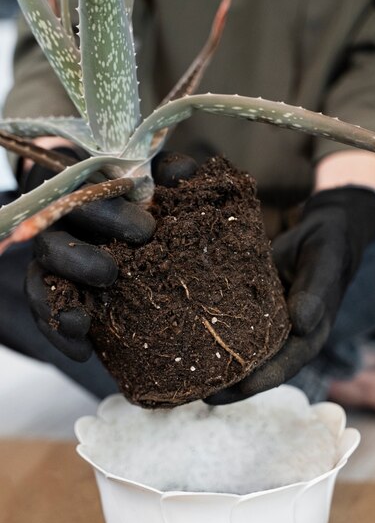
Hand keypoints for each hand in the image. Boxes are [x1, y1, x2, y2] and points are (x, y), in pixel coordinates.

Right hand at [25, 149, 196, 360]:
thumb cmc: (128, 195)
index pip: (85, 200)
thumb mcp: (148, 182)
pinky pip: (44, 313)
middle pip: (56, 242)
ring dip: (63, 300)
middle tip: (112, 273)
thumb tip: (184, 172)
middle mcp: (60, 228)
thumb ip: (165, 174)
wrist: (96, 208)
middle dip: (82, 259)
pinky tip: (83, 351)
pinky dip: (59, 333)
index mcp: (83, 197)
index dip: (111, 214)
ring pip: (43, 278)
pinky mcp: (49, 291)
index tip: (148, 231)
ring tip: (84, 318)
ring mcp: (51, 261)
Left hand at [205, 185, 374, 403]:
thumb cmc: (327, 247)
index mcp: (310, 335)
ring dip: (218, 369)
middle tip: (201, 394)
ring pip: (243, 355)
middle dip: (231, 384)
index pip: (286, 365)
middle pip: (259, 369)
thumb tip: (302, 324)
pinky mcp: (252, 312)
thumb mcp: (324, 262)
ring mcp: (268, 327)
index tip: (240, 388)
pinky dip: (214, 339)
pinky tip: (188, 343)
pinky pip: (233, 330)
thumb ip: (315, 291)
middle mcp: (288, 338)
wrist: (321, 233)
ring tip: (187, 380)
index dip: (263, 379)